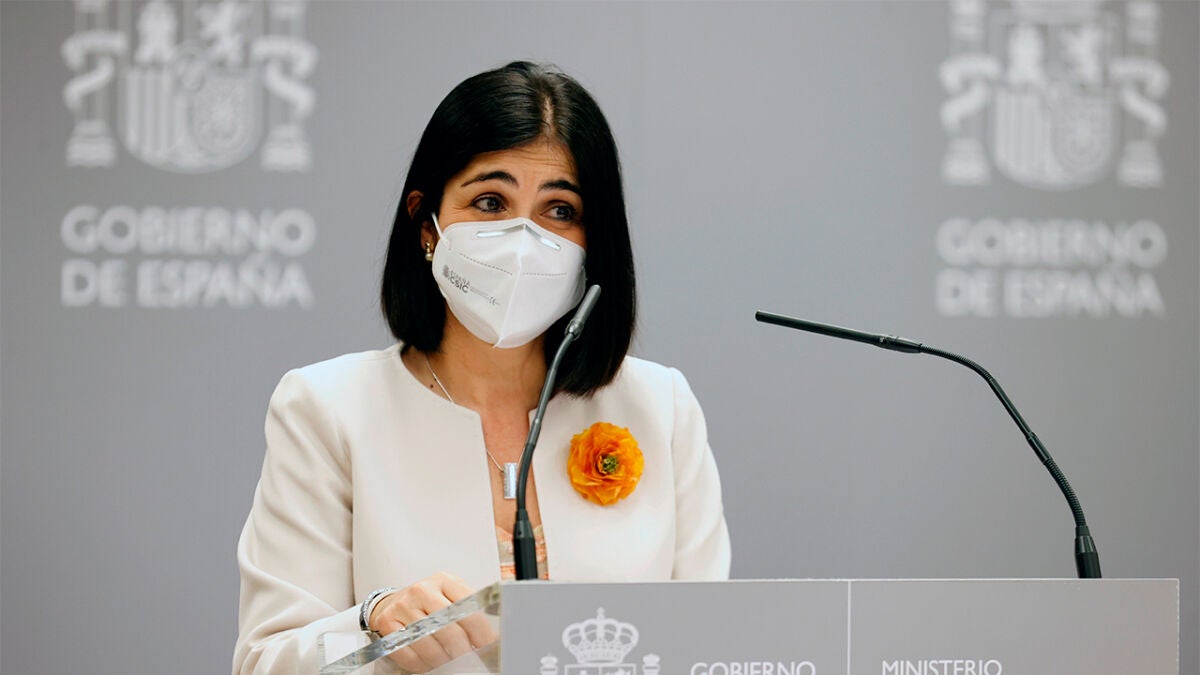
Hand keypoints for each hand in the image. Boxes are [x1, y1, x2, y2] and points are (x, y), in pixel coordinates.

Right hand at [369, 572, 496, 672]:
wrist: (392, 602)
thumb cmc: (428, 602)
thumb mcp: (450, 596)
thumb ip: (469, 610)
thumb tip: (491, 638)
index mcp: (443, 580)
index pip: (468, 609)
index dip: (481, 632)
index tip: (487, 645)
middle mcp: (422, 590)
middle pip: (449, 629)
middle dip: (462, 650)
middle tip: (467, 657)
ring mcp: (403, 607)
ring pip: (430, 646)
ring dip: (442, 659)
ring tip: (448, 659)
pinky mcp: (387, 624)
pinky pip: (410, 655)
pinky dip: (423, 664)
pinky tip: (429, 661)